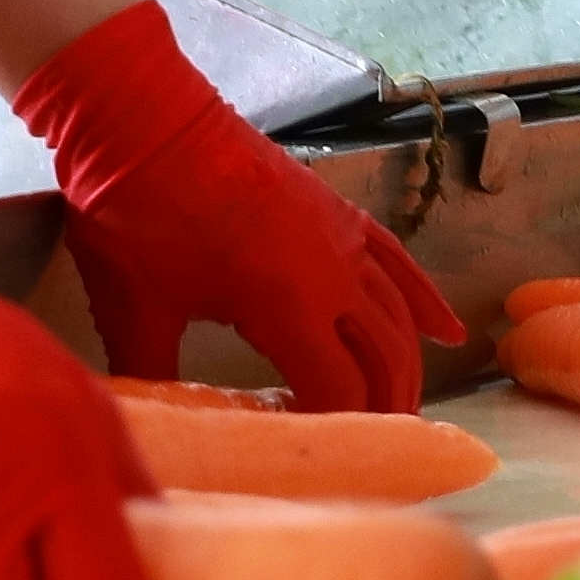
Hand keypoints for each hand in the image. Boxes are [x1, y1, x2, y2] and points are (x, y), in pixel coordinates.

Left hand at [15, 0, 463, 412]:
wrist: (141, 118)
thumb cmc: (133, 215)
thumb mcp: (134, 311)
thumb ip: (154, 375)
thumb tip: (149, 425)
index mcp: (286, 305)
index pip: (339, 389)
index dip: (337, 432)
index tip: (321, 460)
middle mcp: (332, 272)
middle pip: (385, 356)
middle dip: (387, 407)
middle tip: (378, 451)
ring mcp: (340, 236)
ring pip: (397, 313)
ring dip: (406, 364)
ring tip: (405, 409)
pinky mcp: (334, 210)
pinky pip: (396, 261)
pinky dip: (423, 298)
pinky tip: (447, 330)